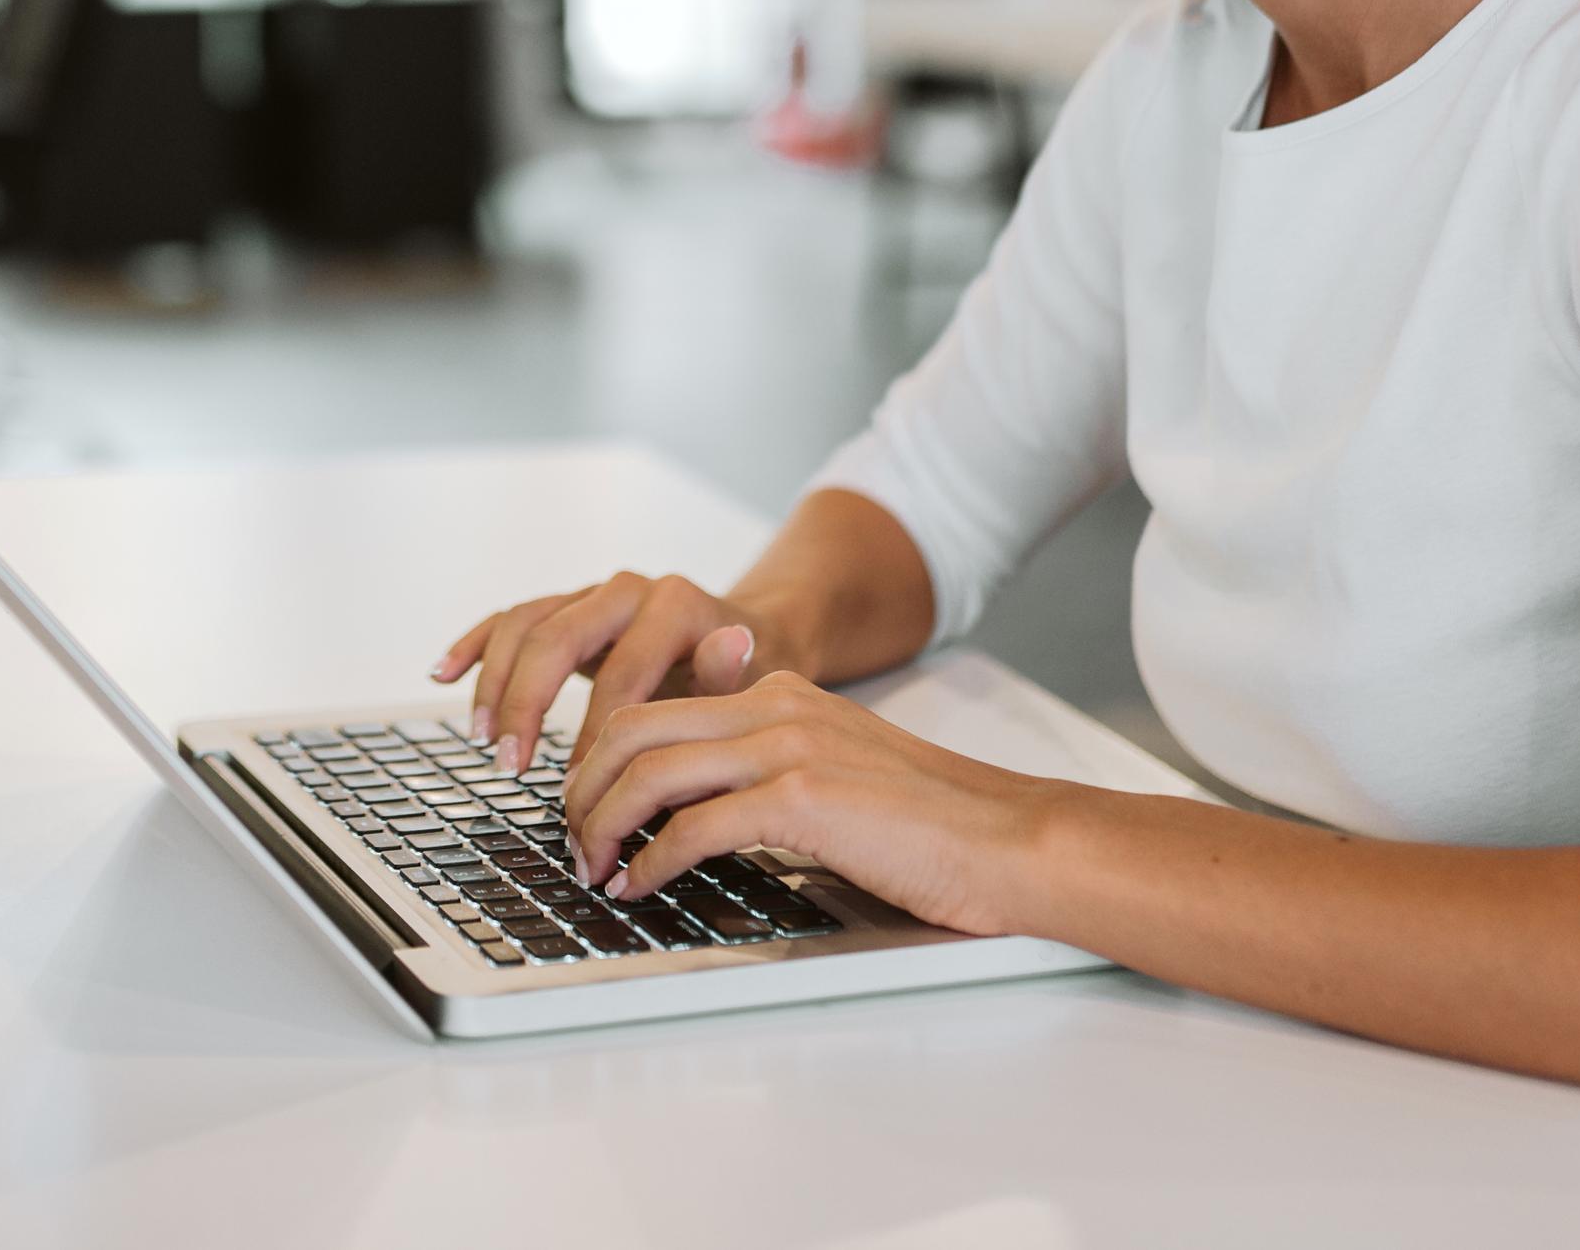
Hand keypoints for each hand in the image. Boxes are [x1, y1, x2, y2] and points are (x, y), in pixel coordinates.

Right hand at [428, 571, 786, 773]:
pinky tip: (444, 673)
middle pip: (555, 638)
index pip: (619, 677)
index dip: (593, 738)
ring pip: (524, 625)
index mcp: (673, 606)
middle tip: (511, 764)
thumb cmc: (754, 670)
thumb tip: (733, 644)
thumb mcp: (756, 680)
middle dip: (526, 705)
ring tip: (485, 739)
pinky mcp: (568, 604)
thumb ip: (734, 672)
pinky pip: (511, 617)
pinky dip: (475, 644)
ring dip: (496, 683)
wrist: (751, 631)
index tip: (579, 790)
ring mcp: (593, 594)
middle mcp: (628, 590)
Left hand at [561, 670, 1071, 938]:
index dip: (599, 760)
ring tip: (591, 869)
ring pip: (651, 772)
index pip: (655, 709)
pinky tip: (640, 886)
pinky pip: (694, 825)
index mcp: (779, 694)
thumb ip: (768, 769)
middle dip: (582, 788)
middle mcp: (776, 707)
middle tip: (570, 842)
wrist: (1009, 839)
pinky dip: (651, 859)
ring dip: (602, 826)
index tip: (584, 808)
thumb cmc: (929, 825)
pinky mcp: (804, 798)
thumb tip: (694, 811)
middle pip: (632, 730)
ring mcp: (790, 747)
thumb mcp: (835, 770)